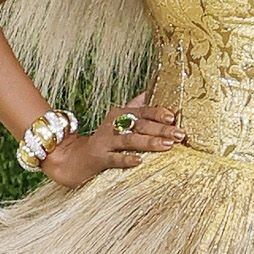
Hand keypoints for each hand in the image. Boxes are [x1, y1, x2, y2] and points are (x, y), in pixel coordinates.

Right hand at [42, 104, 185, 185]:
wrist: (73, 159)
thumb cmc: (103, 140)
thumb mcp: (118, 120)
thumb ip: (135, 106)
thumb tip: (150, 92)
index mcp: (120, 115)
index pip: (143, 111)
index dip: (158, 112)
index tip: (174, 116)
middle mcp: (113, 125)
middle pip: (140, 125)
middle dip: (161, 129)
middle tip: (180, 134)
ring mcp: (105, 141)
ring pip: (129, 140)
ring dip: (149, 142)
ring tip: (167, 145)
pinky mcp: (99, 158)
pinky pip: (115, 159)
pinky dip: (127, 159)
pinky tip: (139, 161)